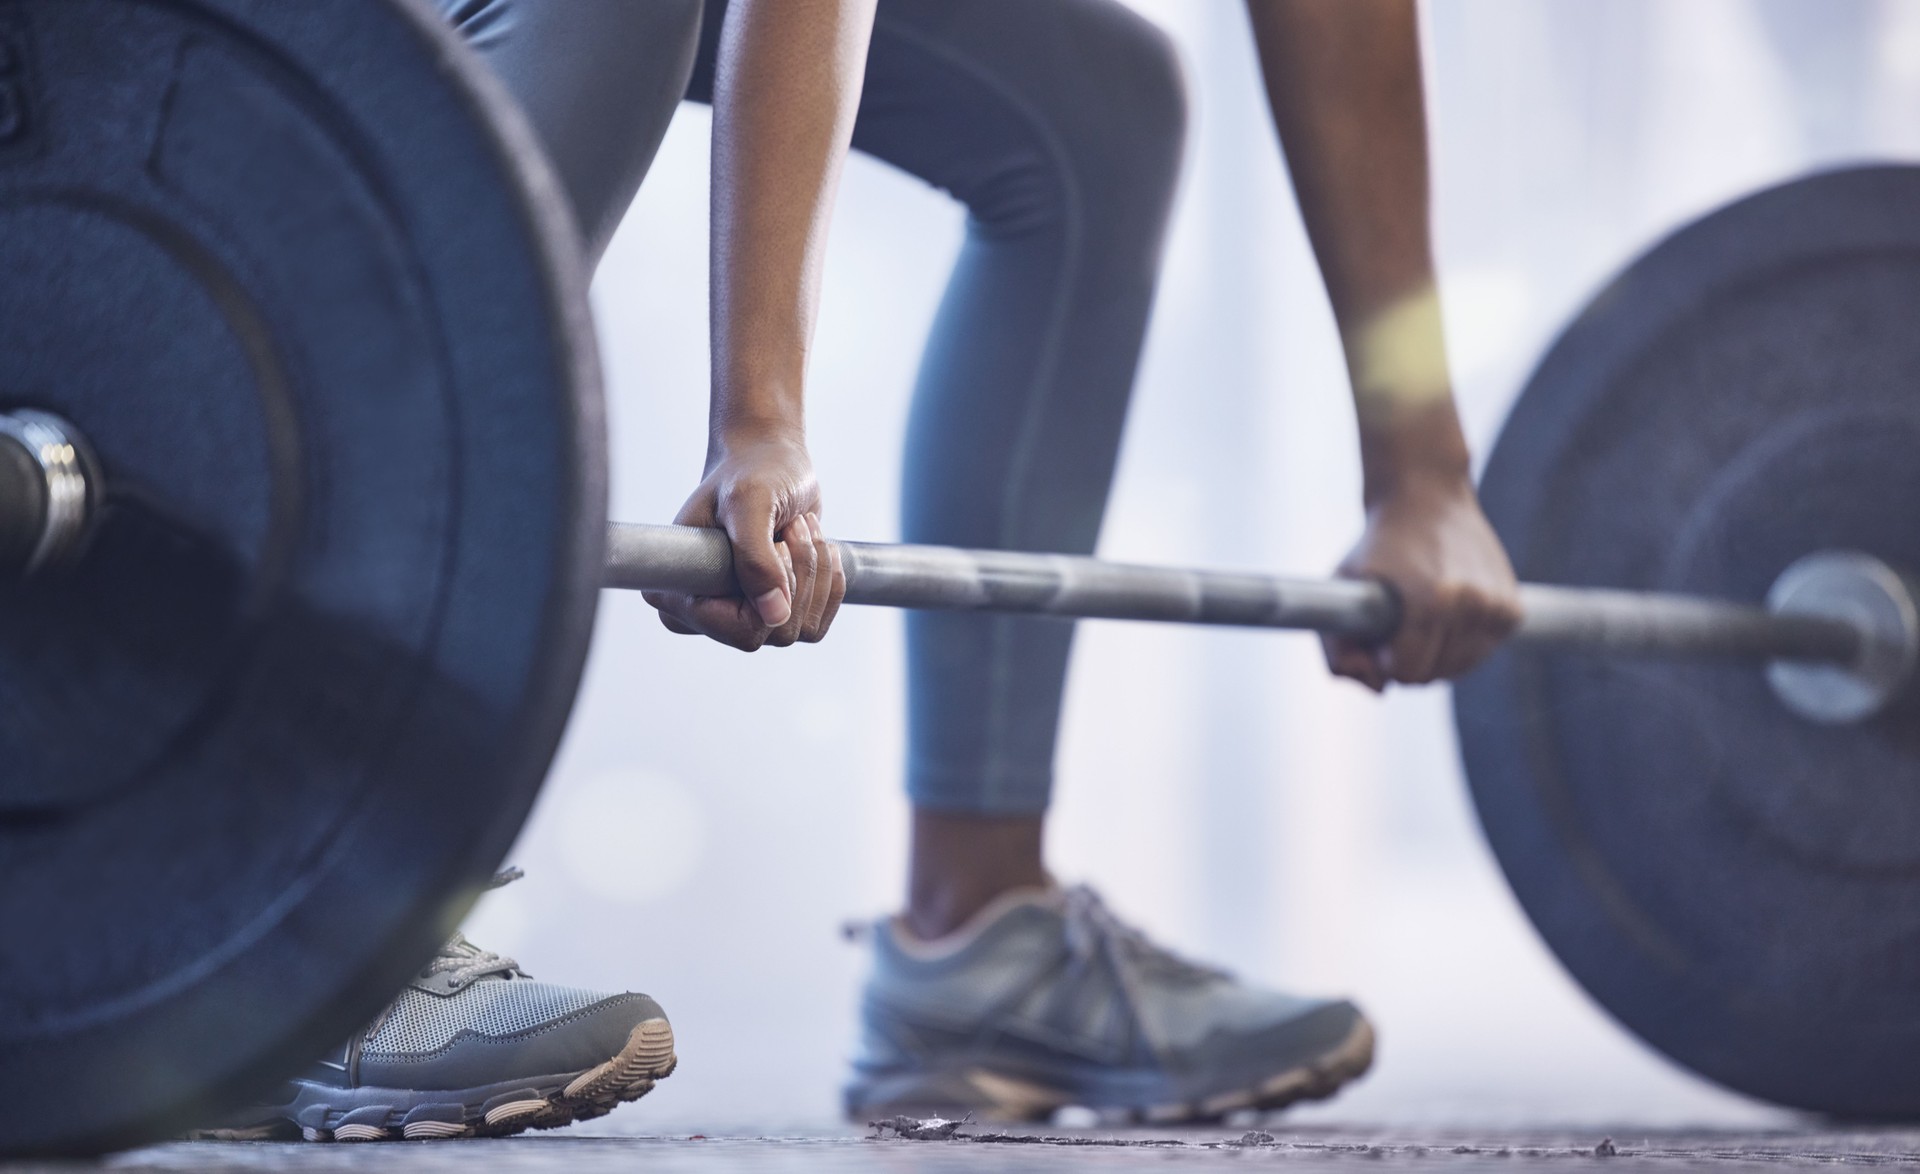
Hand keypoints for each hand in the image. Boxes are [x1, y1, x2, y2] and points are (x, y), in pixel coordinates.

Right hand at [643, 429, 845, 650]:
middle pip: (777, 632)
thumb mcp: (749, 504)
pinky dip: (828, 579)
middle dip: (799, 574)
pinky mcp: (772, 614)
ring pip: (801, 628)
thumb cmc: (749, 472)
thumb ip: (756, 559)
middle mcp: (704, 616)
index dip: (771, 591)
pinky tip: (814, 545)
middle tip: (789, 528)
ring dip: (814, 571)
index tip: (773, 543)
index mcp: (676, 594)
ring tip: (798, 530)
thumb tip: (776, 617)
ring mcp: (740, 617)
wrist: (768, 461)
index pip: (741, 631)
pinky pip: (816, 624)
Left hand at [1324, 472, 1520, 689]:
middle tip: (1400, 622)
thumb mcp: (1339, 587)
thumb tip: (1378, 689)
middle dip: (1410, 659)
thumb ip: (1338, 650)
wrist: (1427, 497)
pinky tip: (1448, 610)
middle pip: (1434, 674)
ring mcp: (1495, 606)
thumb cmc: (1377, 547)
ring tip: (1422, 613)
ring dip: (1437, 653)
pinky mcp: (1512, 608)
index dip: (1385, 662)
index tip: (1379, 638)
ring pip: (1460, 668)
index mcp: (1427, 601)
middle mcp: (1469, 603)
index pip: (1407, 672)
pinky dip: (1463, 642)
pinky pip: (1482, 651)